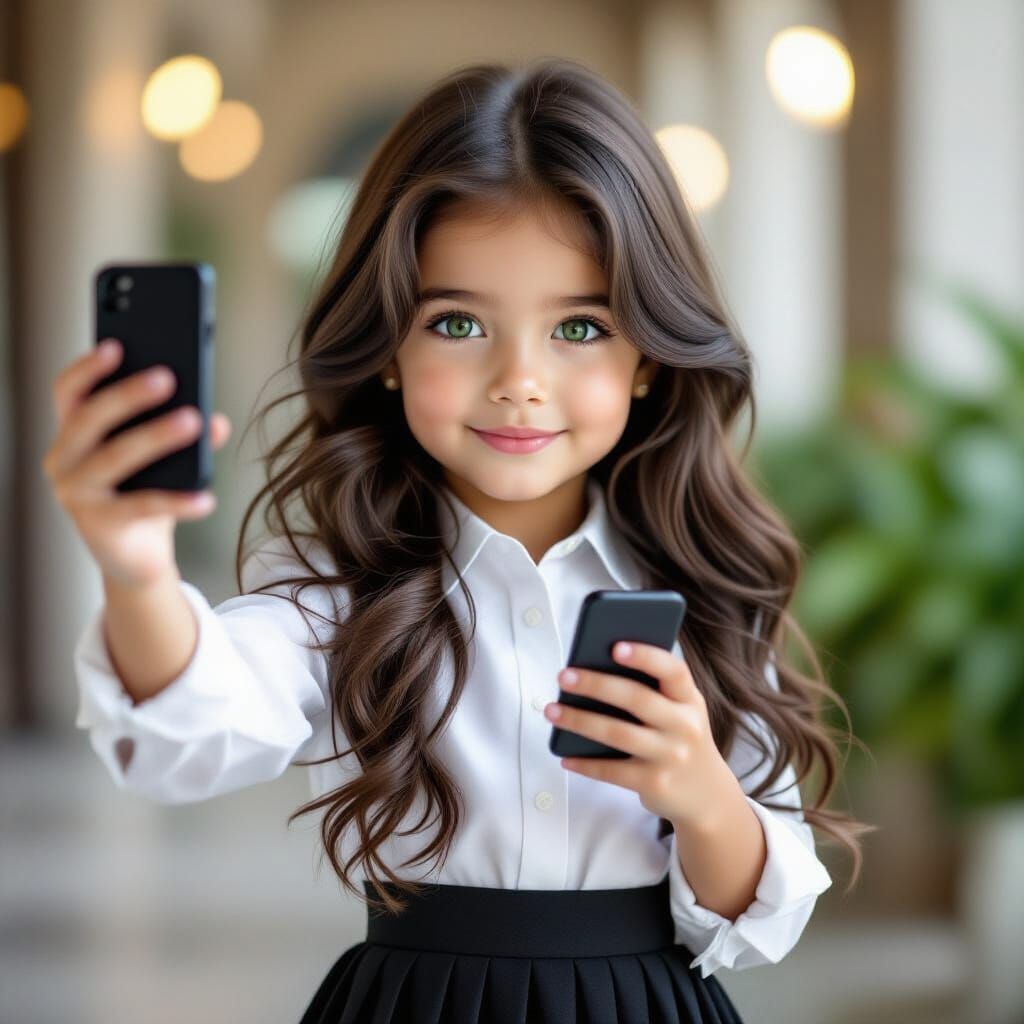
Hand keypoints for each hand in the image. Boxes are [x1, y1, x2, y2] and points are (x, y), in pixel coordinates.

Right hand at [41, 338, 231, 588]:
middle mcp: (63, 459)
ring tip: (194, 421)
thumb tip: (216, 419)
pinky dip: (178, 501)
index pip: (68, 391)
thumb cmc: (143, 492)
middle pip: (90, 417)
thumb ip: (185, 430)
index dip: (88, 368)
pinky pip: (142, 507)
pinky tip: (206, 498)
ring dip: (155, 436)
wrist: (134, 554)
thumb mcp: (162, 458)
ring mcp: (75, 493)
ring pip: (114, 457)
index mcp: (73, 433)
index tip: (116, 345)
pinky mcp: (98, 524)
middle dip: (129, 394)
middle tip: (167, 377)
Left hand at [544, 641, 736, 828]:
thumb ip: (651, 691)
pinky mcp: (655, 784)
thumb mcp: (679, 711)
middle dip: (596, 684)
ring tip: (551, 710)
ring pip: (618, 734)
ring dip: (579, 721)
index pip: (673, 671)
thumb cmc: (679, 738)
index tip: (615, 646)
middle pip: (636, 698)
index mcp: (690, 700)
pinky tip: (564, 756)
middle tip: (563, 676)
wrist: (708, 795)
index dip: (646, 656)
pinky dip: (585, 763)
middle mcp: (685, 726)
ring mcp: (671, 757)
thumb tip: (594, 669)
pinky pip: (612, 771)